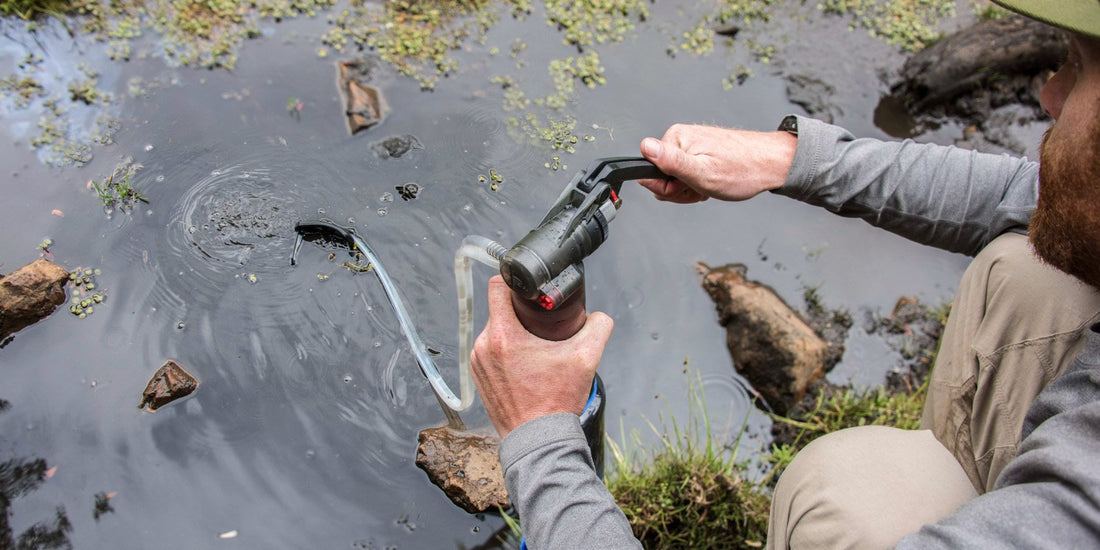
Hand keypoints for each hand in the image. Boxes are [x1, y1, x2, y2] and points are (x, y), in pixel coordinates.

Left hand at [470, 276, 613, 437]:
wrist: (538, 440)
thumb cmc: (555, 402)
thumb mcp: (586, 359)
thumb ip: (598, 328)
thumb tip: (599, 316)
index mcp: (503, 336)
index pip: (496, 287)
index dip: (514, 280)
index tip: (528, 286)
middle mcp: (483, 346)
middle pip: (499, 310)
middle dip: (520, 312)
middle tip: (541, 323)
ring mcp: (478, 363)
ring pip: (494, 331)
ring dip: (512, 333)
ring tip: (535, 347)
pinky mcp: (478, 376)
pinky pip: (489, 351)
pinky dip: (504, 352)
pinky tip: (524, 363)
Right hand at [638, 124, 796, 202]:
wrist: (772, 163)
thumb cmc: (743, 170)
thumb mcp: (702, 172)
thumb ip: (671, 162)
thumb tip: (645, 147)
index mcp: (676, 139)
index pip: (649, 173)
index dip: (669, 188)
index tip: (689, 187)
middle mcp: (681, 138)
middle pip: (662, 177)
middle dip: (681, 190)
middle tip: (703, 188)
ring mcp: (692, 145)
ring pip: (676, 179)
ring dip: (692, 188)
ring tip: (711, 184)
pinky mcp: (701, 151)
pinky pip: (689, 174)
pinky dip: (700, 183)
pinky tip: (714, 181)